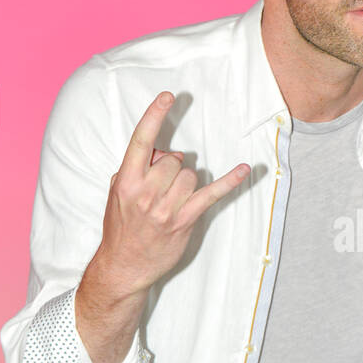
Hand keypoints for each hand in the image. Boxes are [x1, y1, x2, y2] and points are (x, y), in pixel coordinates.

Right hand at [96, 91, 250, 294]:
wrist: (125, 266)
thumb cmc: (121, 227)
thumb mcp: (116, 194)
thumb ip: (135, 169)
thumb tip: (161, 154)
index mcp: (126, 181)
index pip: (141, 141)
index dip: (154, 116)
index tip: (167, 96)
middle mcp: (146, 193)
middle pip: (173, 160)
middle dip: (171, 167)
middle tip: (161, 187)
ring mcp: (166, 208)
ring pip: (190, 174)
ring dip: (185, 183)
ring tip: (172, 200)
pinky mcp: (185, 220)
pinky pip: (212, 194)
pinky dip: (230, 181)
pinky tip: (245, 169)